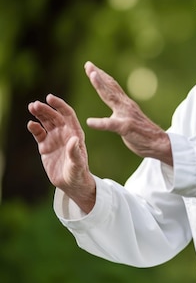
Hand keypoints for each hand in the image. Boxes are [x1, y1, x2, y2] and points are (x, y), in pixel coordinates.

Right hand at [27, 95, 95, 212]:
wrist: (71, 184)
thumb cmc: (78, 173)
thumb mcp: (78, 164)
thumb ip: (75, 152)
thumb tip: (73, 139)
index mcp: (75, 133)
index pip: (68, 114)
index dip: (59, 105)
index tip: (50, 98)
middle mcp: (65, 133)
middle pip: (54, 116)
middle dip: (46, 109)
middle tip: (35, 104)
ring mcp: (54, 139)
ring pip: (46, 122)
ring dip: (39, 114)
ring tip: (31, 107)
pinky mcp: (45, 146)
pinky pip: (39, 134)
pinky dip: (34, 128)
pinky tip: (30, 124)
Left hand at [84, 62, 172, 165]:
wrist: (159, 143)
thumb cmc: (143, 133)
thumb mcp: (129, 117)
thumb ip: (121, 109)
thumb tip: (114, 101)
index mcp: (125, 104)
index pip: (112, 87)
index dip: (101, 76)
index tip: (90, 66)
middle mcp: (126, 106)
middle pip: (110, 87)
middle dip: (98, 75)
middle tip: (88, 64)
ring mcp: (126, 115)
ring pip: (111, 97)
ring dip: (101, 85)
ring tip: (92, 75)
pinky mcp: (126, 127)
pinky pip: (111, 125)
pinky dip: (100, 123)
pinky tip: (90, 122)